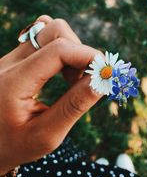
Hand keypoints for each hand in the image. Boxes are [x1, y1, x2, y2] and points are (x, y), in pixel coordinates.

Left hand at [0, 15, 100, 174]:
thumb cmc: (13, 146)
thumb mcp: (45, 136)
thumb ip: (74, 106)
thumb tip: (103, 79)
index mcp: (13, 82)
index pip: (58, 50)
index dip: (88, 56)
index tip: (107, 72)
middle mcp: (9, 62)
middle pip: (54, 30)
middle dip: (80, 51)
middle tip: (83, 80)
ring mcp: (11, 57)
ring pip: (49, 29)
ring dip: (71, 48)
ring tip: (72, 77)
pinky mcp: (16, 58)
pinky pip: (43, 39)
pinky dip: (62, 49)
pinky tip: (62, 70)